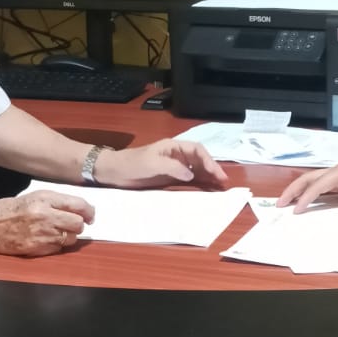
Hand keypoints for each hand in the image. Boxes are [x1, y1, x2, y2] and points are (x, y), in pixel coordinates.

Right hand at [0, 190, 93, 255]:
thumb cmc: (12, 210)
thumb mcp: (35, 197)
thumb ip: (59, 202)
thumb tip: (84, 211)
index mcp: (45, 199)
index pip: (78, 205)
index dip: (88, 211)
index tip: (90, 215)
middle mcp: (45, 215)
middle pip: (78, 223)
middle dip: (78, 225)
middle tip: (72, 224)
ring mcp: (41, 233)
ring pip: (71, 238)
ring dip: (68, 236)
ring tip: (54, 231)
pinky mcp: (37, 248)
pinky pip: (59, 249)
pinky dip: (56, 245)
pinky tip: (45, 239)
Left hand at [96, 139, 229, 188]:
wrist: (113, 172)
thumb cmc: (131, 164)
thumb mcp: (151, 164)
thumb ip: (172, 168)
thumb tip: (191, 174)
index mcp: (173, 147)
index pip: (196, 150)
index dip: (208, 160)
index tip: (215, 172)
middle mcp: (176, 155)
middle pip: (200, 160)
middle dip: (213, 169)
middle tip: (224, 182)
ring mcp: (174, 167)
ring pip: (197, 170)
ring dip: (209, 177)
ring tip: (220, 187)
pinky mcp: (170, 178)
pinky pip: (189, 179)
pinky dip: (200, 183)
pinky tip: (207, 189)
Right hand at [276, 157, 337, 219]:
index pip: (318, 185)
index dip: (306, 198)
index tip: (296, 210)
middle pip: (310, 179)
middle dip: (293, 190)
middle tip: (279, 203)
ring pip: (314, 181)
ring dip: (300, 190)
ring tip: (287, 202)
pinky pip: (324, 187)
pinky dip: (312, 193)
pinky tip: (307, 202)